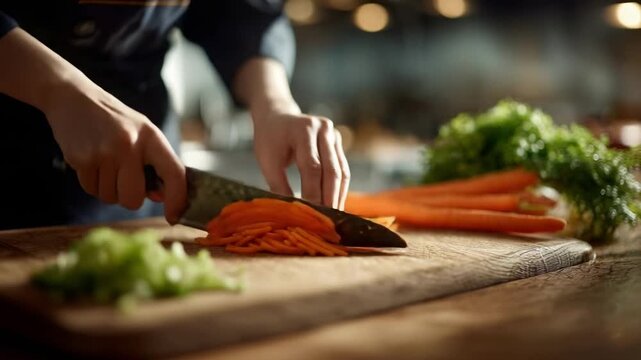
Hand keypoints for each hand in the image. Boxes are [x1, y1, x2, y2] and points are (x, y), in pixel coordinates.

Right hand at [42, 77, 186, 222]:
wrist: (73, 98)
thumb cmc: (115, 120)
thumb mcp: (143, 132)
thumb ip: (156, 163)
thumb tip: (162, 197)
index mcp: (151, 137)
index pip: (174, 174)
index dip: (177, 200)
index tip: (173, 216)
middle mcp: (129, 144)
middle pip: (134, 198)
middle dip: (130, 197)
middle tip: (125, 180)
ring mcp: (103, 152)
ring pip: (111, 198)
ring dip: (109, 189)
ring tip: (106, 163)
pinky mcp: (81, 159)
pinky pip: (92, 190)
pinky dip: (93, 183)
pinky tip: (92, 161)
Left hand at [253, 111, 350, 209]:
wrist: (277, 116)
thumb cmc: (269, 139)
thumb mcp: (268, 161)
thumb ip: (279, 185)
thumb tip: (292, 213)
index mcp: (303, 129)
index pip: (312, 166)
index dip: (313, 192)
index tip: (312, 214)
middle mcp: (323, 129)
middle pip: (331, 169)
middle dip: (330, 197)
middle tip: (328, 221)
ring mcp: (334, 134)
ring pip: (341, 171)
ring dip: (338, 196)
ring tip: (333, 217)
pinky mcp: (338, 142)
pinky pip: (342, 169)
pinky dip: (339, 188)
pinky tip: (334, 204)